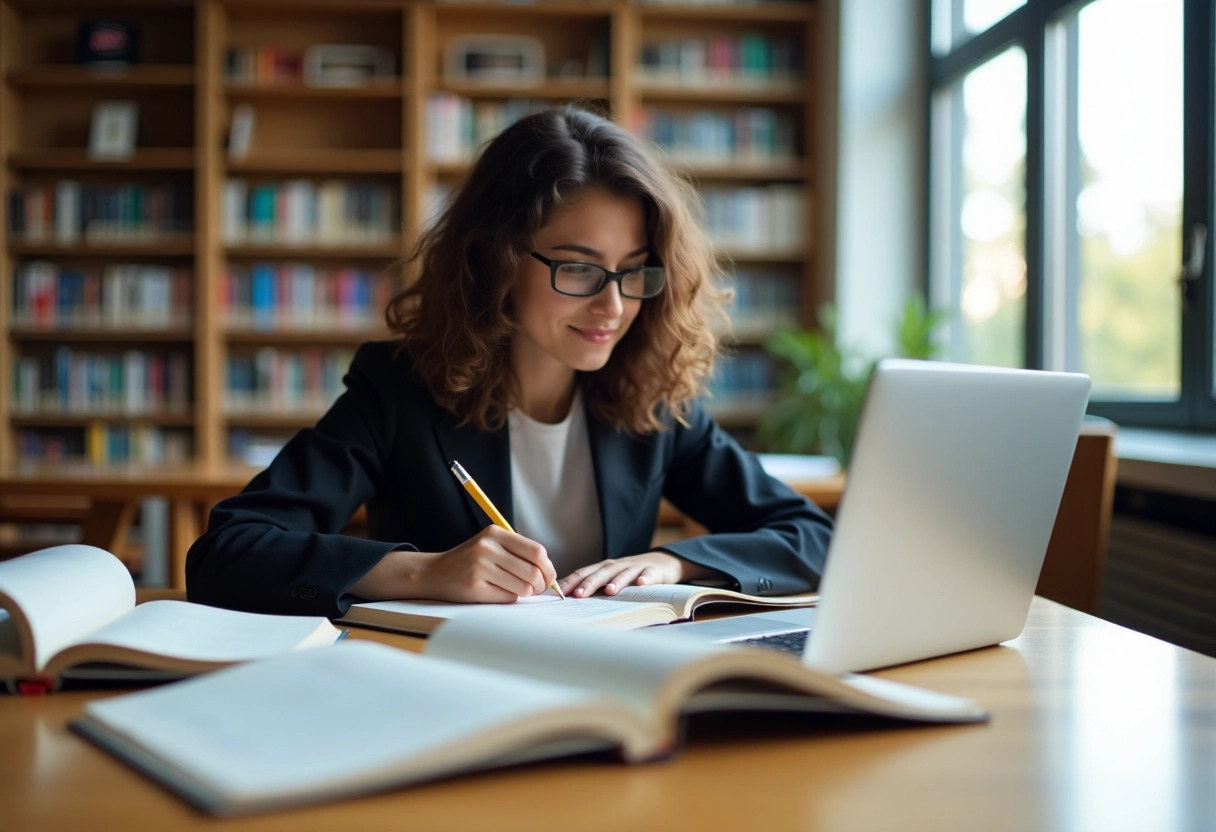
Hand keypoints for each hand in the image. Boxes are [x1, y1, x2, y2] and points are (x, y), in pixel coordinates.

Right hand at [351, 526, 556, 603]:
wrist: (435, 572)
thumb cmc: (470, 560)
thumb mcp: (492, 545)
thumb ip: (518, 552)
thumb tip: (549, 572)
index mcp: (495, 533)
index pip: (536, 551)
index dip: (548, 568)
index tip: (547, 576)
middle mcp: (487, 547)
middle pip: (533, 572)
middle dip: (540, 585)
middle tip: (536, 589)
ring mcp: (480, 567)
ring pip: (522, 588)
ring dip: (525, 593)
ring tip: (516, 590)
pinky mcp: (474, 587)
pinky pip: (507, 598)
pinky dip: (509, 598)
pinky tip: (499, 593)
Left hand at [559, 552, 702, 597]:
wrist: (661, 562)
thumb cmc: (629, 575)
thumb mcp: (610, 579)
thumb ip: (593, 587)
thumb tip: (568, 602)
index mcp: (603, 569)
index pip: (584, 573)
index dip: (572, 582)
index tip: (559, 593)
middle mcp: (617, 566)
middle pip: (601, 573)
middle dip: (589, 583)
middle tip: (578, 594)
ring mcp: (635, 568)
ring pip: (624, 574)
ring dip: (616, 581)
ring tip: (609, 591)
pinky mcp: (654, 571)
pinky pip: (650, 574)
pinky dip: (646, 578)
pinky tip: (642, 584)